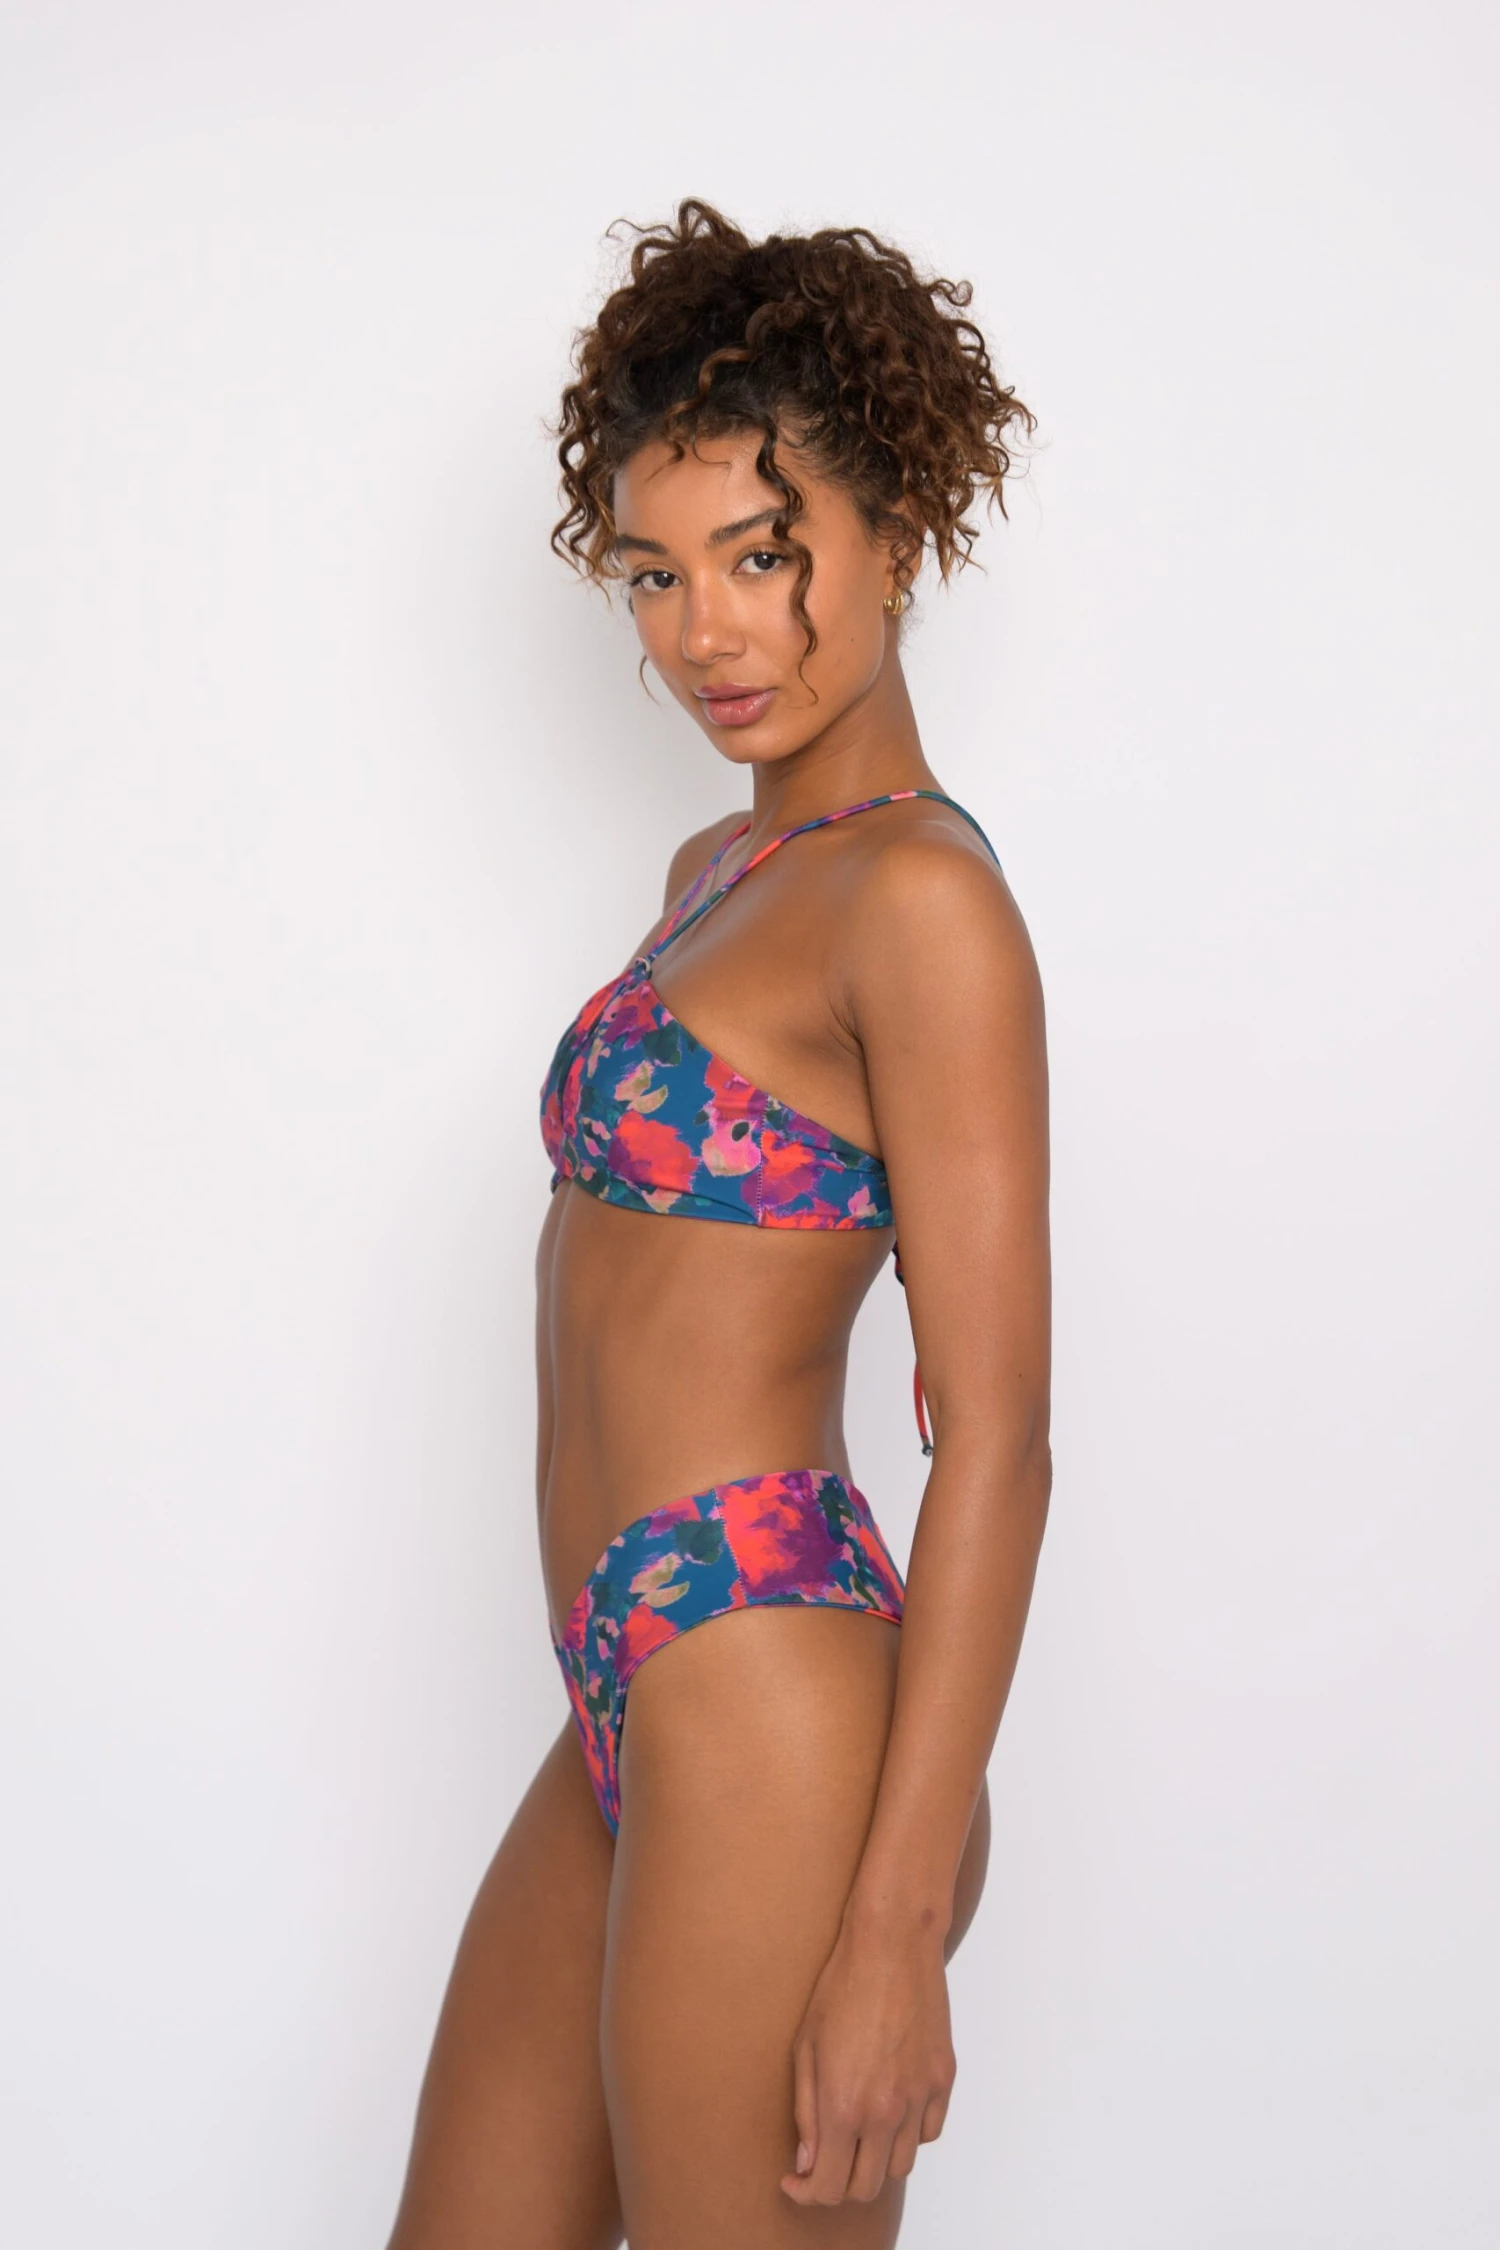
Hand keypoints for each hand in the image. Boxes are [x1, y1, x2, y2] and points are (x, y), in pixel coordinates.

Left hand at [779, 1909, 955, 2206]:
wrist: (892, 1943)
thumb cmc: (841, 1986)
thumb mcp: (804, 2047)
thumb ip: (806, 2112)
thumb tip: (807, 2160)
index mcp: (843, 2106)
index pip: (828, 2186)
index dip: (807, 2192)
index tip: (796, 2179)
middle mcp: (885, 2111)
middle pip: (866, 2187)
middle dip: (839, 2184)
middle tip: (824, 2162)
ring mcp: (919, 2097)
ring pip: (901, 2167)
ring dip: (875, 2162)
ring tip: (857, 2134)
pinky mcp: (943, 2080)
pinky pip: (928, 2132)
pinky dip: (908, 2135)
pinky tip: (889, 2109)